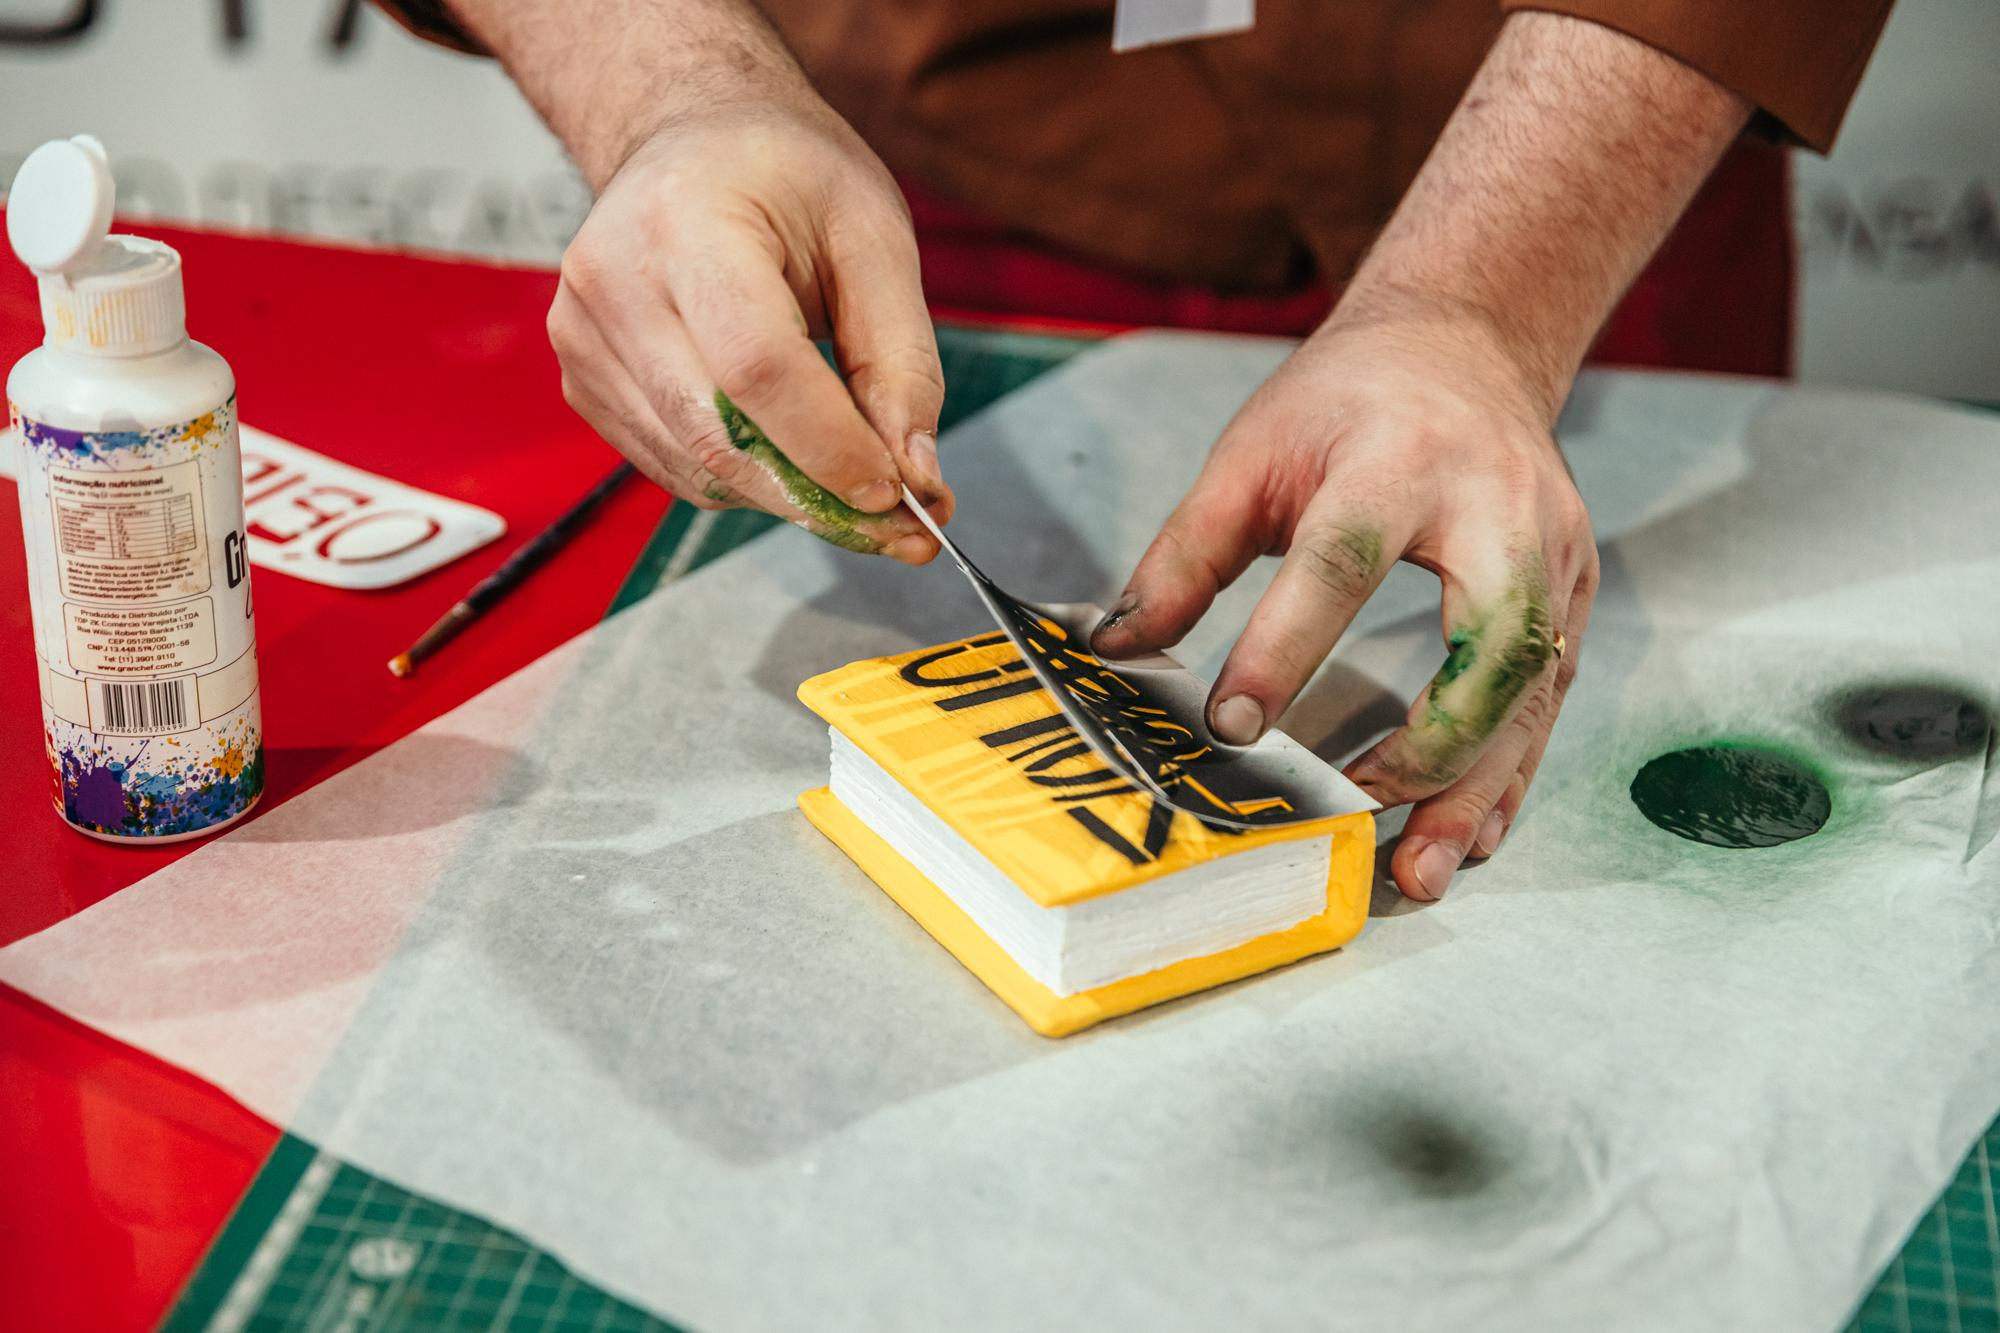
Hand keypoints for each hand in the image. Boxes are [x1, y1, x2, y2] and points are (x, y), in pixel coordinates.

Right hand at [544, 41, 950, 559]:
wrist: (691, 138)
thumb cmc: (785, 175)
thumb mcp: (874, 236)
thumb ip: (903, 361)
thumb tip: (919, 479)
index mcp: (686, 222)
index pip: (756, 368)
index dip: (830, 446)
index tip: (900, 494)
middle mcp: (613, 281)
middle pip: (717, 436)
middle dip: (819, 497)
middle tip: (901, 527)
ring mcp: (583, 337)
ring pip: (697, 469)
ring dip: (788, 497)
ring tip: (853, 477)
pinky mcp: (581, 382)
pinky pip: (673, 467)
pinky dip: (743, 478)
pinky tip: (783, 442)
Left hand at [1092, 294, 1598, 900]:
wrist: (1467, 345)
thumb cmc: (1349, 401)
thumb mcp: (1251, 450)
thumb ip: (1185, 551)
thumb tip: (1118, 647)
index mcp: (1400, 460)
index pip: (1341, 561)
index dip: (1287, 650)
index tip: (1230, 728)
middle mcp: (1498, 508)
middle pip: (1488, 638)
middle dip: (1431, 744)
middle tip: (1358, 811)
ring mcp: (1554, 554)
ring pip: (1532, 691)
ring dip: (1476, 791)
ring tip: (1418, 871)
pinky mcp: (1574, 594)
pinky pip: (1549, 702)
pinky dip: (1506, 778)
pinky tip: (1465, 836)